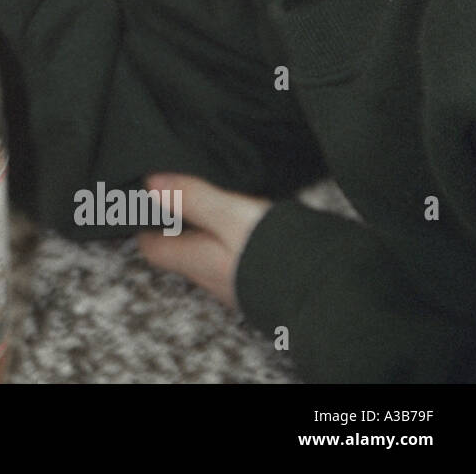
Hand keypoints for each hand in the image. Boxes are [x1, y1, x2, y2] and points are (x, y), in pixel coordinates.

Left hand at [135, 173, 271, 308]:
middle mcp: (213, 278)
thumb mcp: (230, 215)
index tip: (144, 203)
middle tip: (176, 197)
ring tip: (211, 205)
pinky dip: (234, 243)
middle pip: (180, 253)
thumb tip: (151, 184)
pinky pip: (237, 261)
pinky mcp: (263, 285)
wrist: (331, 291)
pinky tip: (248, 228)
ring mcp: (239, 286)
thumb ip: (192, 198)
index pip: (152, 247)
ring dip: (206, 234)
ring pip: (210, 257)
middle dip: (175, 228)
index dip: (145, 225)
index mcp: (196, 260)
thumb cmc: (276, 254)